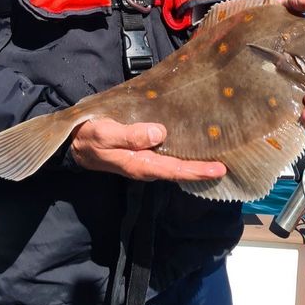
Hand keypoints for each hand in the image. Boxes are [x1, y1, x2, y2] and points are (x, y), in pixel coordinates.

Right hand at [69, 117, 226, 181]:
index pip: (174, 170)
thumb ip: (131, 135)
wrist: (75, 145)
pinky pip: (168, 158)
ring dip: (195, 163)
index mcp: (139, 164)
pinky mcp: (143, 154)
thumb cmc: (90, 137)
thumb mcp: (106, 134)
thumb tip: (159, 133)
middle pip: (179, 171)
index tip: (219, 169)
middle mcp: (146, 167)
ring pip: (175, 165)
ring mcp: (145, 162)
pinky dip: (183, 155)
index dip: (197, 171)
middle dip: (203, 170)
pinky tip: (194, 146)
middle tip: (229, 164)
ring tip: (218, 155)